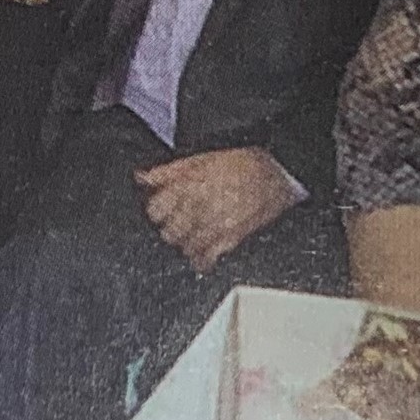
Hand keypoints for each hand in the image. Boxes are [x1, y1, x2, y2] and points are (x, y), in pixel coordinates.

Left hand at [134, 147, 304, 273]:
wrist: (278, 173)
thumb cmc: (242, 164)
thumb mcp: (201, 159)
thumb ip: (168, 171)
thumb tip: (142, 177)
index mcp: (189, 184)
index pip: (156, 209)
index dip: (157, 211)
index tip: (161, 212)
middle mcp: (200, 205)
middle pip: (168, 232)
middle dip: (170, 229)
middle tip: (178, 225)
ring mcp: (216, 224)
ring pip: (185, 247)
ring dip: (185, 244)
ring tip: (192, 237)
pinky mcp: (232, 238)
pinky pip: (207, 258)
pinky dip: (201, 260)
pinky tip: (202, 256)